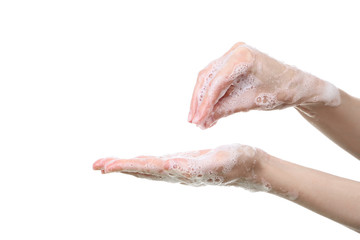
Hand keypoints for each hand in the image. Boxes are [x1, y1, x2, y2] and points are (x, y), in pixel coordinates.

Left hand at [93, 143, 269, 189]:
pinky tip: (136, 163)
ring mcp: (180, 170)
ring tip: (107, 164)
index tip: (107, 167)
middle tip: (95, 165)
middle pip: (142, 170)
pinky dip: (142, 164)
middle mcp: (178, 173)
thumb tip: (173, 168)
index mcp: (183, 171)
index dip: (127, 167)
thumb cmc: (241, 162)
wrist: (251, 169)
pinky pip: (157, 165)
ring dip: (127, 166)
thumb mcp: (222, 159)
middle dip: (119, 167)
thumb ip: (201, 164)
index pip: (149, 168)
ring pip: (147, 169)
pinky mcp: (184, 165)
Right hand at [188, 42, 340, 128]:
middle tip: (193, 120)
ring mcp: (233, 55)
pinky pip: (216, 80)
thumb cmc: (281, 91)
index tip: (197, 120)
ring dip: (202, 99)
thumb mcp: (252, 102)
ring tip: (198, 119)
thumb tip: (203, 121)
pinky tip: (207, 112)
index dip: (205, 103)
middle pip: (207, 78)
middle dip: (199, 101)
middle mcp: (235, 51)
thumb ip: (226, 109)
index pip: (217, 82)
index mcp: (243, 56)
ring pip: (208, 79)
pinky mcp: (232, 63)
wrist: (297, 84)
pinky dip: (211, 96)